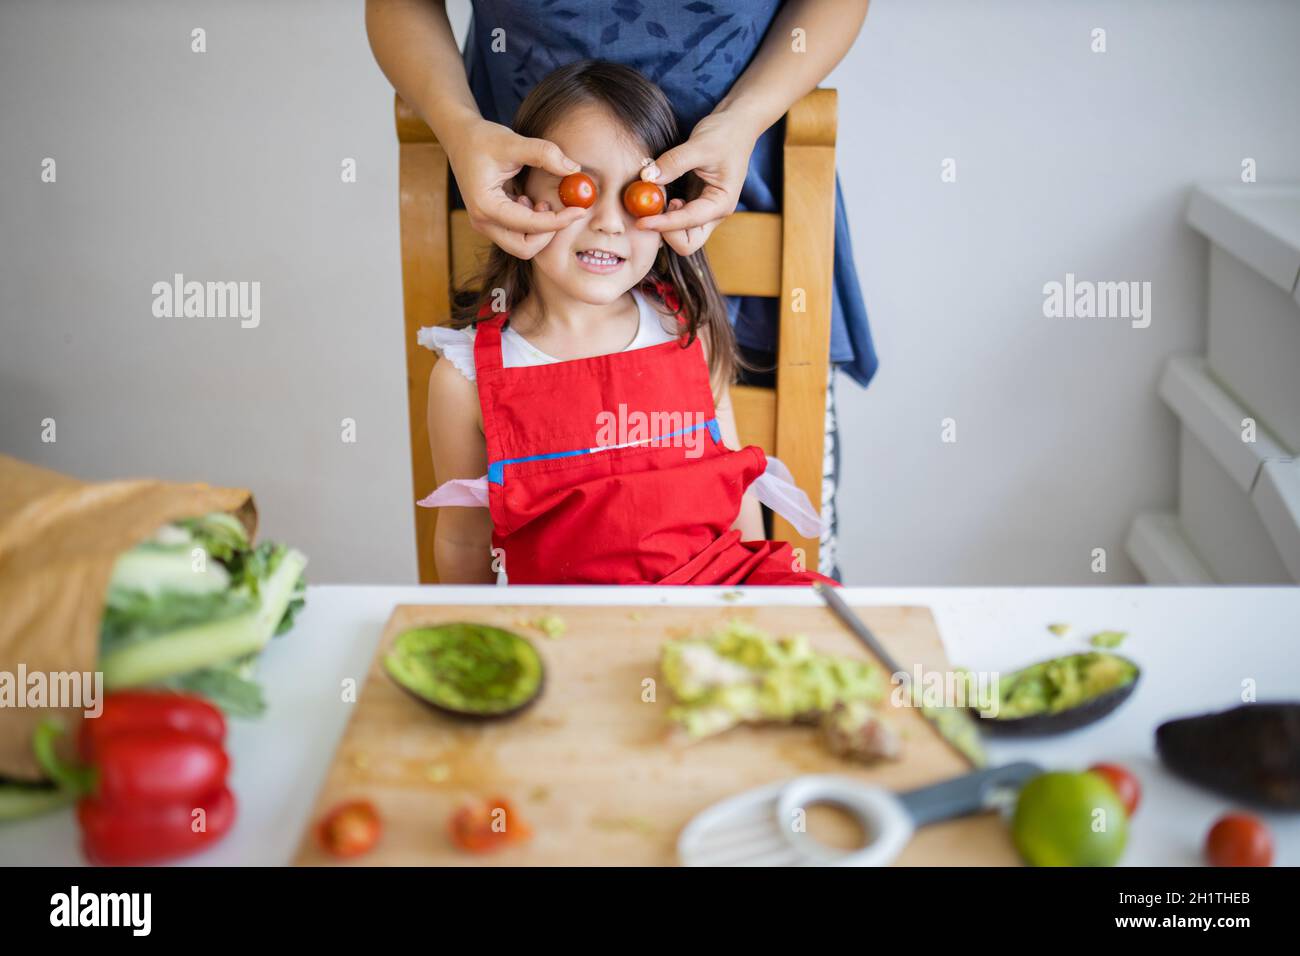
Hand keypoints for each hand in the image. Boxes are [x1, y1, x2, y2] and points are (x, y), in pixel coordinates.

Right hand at [444, 118, 588, 258]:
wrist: (461, 139)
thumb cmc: (483, 139)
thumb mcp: (514, 142)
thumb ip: (545, 154)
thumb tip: (574, 170)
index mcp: (486, 206)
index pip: (530, 226)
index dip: (559, 221)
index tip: (580, 210)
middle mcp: (483, 222)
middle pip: (524, 248)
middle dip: (548, 233)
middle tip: (560, 209)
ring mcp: (486, 225)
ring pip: (522, 245)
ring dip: (540, 229)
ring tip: (541, 201)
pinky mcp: (493, 223)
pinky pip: (518, 235)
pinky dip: (533, 224)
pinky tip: (533, 202)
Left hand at [635, 110, 760, 255]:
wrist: (737, 124)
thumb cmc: (725, 134)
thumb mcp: (700, 145)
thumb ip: (673, 163)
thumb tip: (647, 178)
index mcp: (721, 204)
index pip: (688, 224)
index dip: (663, 225)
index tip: (640, 221)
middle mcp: (713, 213)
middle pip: (686, 243)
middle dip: (666, 232)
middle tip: (652, 209)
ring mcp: (704, 210)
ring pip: (680, 235)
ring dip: (663, 224)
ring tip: (656, 197)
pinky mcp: (695, 203)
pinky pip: (677, 220)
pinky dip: (664, 213)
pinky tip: (660, 194)